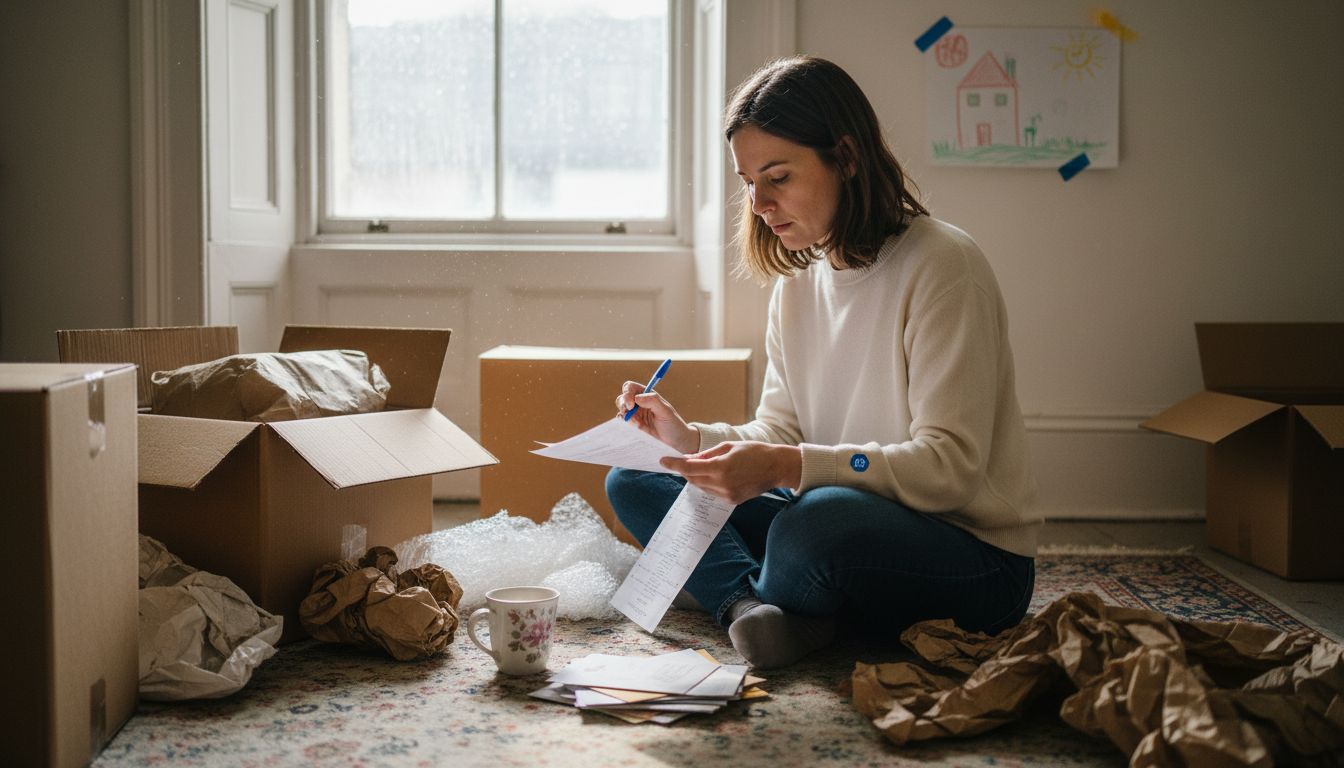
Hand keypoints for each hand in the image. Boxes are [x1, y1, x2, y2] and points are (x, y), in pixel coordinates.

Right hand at [616, 381, 698, 453]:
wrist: (675, 442)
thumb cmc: (673, 425)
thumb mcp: (665, 412)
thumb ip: (652, 401)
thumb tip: (637, 397)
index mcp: (648, 395)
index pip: (631, 387)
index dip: (627, 393)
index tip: (631, 404)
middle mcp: (640, 403)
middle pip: (623, 397)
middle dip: (623, 404)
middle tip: (629, 413)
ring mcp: (637, 414)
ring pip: (622, 409)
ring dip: (625, 415)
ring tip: (637, 424)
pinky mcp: (634, 425)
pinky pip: (623, 420)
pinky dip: (624, 422)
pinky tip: (635, 427)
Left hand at [660, 441, 801, 504]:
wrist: (777, 467)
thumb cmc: (755, 452)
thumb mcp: (728, 446)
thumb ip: (707, 454)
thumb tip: (690, 459)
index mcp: (721, 468)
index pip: (689, 468)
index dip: (674, 464)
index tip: (664, 460)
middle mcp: (723, 484)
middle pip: (692, 479)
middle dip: (684, 470)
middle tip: (681, 460)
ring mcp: (727, 495)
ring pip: (701, 487)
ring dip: (696, 477)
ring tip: (700, 466)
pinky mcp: (732, 500)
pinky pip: (712, 492)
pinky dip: (708, 483)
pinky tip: (714, 475)